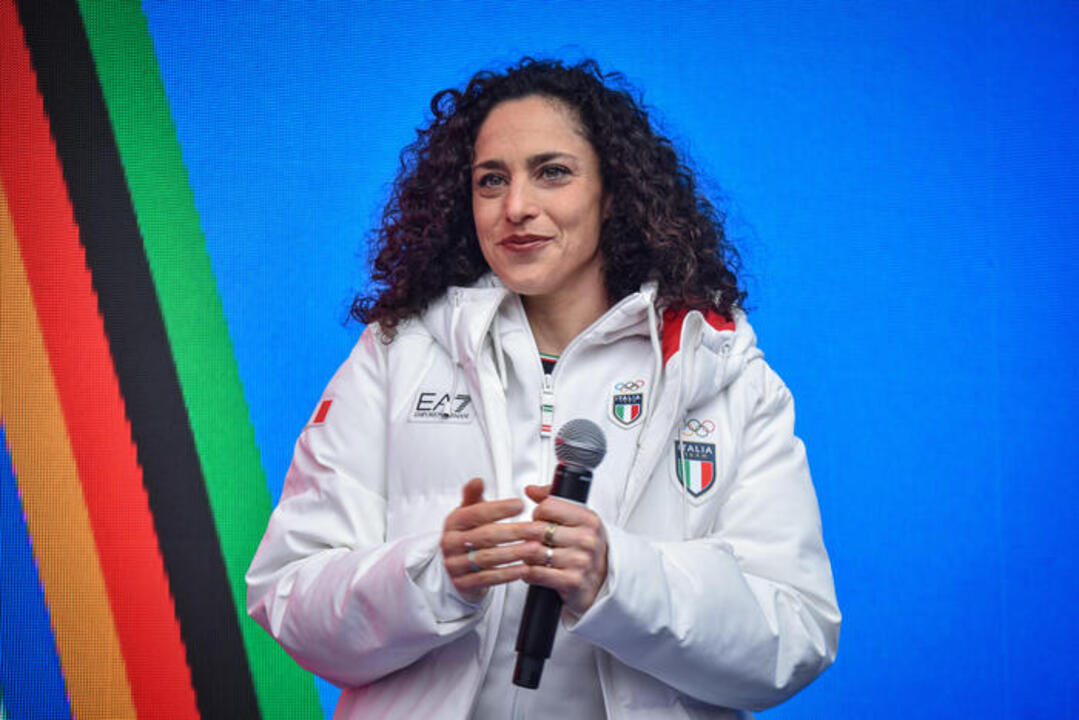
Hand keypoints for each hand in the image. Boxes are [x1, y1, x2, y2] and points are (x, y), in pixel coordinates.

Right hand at [441, 478, 527, 602]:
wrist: (456, 567)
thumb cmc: (468, 535)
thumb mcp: (468, 513)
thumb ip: (473, 496)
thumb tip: (478, 480)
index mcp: (453, 522)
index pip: (476, 513)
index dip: (499, 508)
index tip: (521, 504)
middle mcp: (450, 543)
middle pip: (485, 536)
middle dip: (514, 532)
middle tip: (536, 529)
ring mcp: (455, 565)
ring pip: (488, 558)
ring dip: (514, 553)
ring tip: (535, 548)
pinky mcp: (464, 584)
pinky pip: (488, 579)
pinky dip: (508, 574)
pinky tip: (524, 568)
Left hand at [520, 484, 608, 614]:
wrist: (603, 580)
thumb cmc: (586, 548)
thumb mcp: (579, 520)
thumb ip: (554, 500)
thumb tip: (530, 489)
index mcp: (589, 520)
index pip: (549, 506)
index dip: (538, 513)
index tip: (539, 519)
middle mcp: (587, 539)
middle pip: (539, 529)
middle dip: (528, 534)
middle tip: (530, 538)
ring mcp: (581, 561)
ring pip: (535, 552)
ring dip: (526, 554)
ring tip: (530, 554)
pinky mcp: (572, 581)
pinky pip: (537, 573)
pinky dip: (529, 572)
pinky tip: (532, 569)